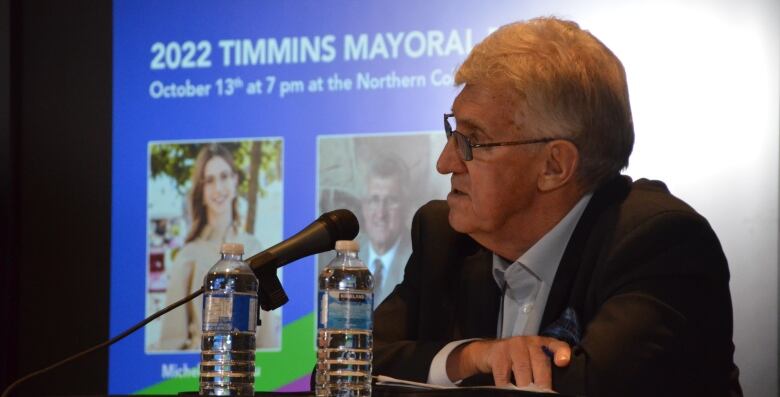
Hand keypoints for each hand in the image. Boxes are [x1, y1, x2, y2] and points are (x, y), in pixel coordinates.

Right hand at [446, 336, 570, 389]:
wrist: (489, 351)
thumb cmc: (517, 358)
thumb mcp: (532, 358)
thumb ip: (544, 369)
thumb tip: (551, 390)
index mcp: (542, 344)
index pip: (557, 345)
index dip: (561, 352)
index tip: (562, 362)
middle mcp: (529, 342)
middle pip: (540, 362)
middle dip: (542, 383)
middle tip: (543, 394)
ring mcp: (512, 347)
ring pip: (522, 369)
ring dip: (525, 387)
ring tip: (527, 394)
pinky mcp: (498, 354)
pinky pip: (503, 375)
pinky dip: (506, 387)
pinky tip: (509, 392)